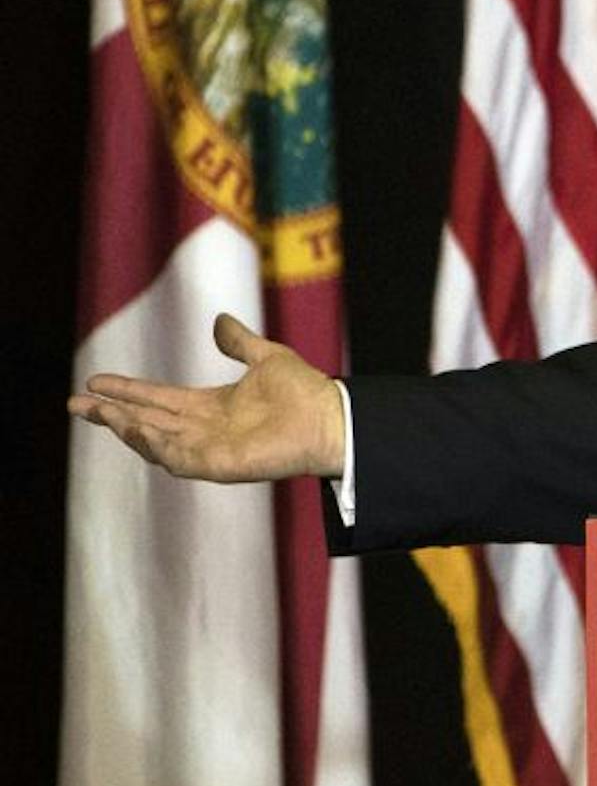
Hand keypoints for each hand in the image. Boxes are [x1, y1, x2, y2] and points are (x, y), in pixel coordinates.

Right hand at [67, 313, 346, 482]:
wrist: (331, 416)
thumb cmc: (305, 391)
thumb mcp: (267, 357)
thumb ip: (240, 342)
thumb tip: (219, 320)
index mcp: (211, 405)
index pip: (158, 397)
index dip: (127, 390)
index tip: (95, 380)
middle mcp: (203, 428)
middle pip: (146, 419)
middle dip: (111, 412)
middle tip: (75, 403)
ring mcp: (208, 448)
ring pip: (154, 440)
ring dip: (126, 427)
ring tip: (101, 413)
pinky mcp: (218, 464)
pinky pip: (178, 458)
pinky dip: (155, 445)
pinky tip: (136, 429)